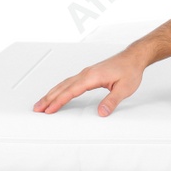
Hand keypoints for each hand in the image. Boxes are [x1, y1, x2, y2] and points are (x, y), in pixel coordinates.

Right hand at [33, 49, 148, 115]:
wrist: (134, 57)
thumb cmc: (130, 70)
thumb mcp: (124, 89)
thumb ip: (112, 101)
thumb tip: (102, 112)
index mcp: (92, 77)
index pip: (71, 91)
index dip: (58, 102)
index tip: (49, 110)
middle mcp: (86, 73)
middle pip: (62, 87)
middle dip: (48, 98)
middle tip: (37, 109)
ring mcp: (86, 73)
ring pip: (64, 84)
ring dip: (52, 93)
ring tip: (42, 103)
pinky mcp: (88, 74)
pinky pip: (69, 82)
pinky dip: (60, 88)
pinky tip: (56, 93)